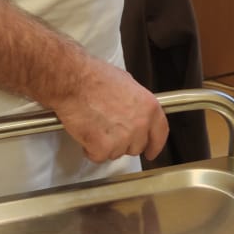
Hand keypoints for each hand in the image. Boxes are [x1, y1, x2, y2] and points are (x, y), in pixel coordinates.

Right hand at [50, 55, 168, 162]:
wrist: (74, 81)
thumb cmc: (95, 77)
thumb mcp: (127, 83)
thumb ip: (136, 103)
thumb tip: (134, 111)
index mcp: (149, 107)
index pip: (160, 134)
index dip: (155, 145)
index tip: (151, 151)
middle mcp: (140, 124)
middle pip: (136, 146)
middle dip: (123, 142)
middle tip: (109, 130)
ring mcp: (123, 138)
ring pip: (116, 153)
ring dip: (105, 145)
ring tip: (94, 125)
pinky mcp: (103, 147)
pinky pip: (98, 156)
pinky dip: (90, 149)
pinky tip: (86, 132)